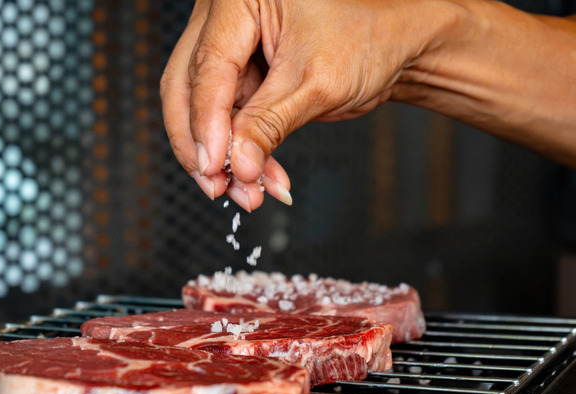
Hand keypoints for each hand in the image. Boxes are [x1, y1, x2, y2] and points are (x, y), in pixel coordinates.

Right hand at [161, 0, 444, 210]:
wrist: (389, 48)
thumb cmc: (364, 42)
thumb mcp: (316, 85)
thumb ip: (269, 125)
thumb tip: (238, 167)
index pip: (209, 67)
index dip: (207, 123)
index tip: (214, 167)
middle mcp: (223, 16)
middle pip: (185, 87)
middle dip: (201, 145)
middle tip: (218, 186)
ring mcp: (226, 45)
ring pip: (200, 109)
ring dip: (221, 156)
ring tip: (247, 193)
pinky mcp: (236, 73)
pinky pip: (225, 118)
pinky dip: (240, 151)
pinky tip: (258, 178)